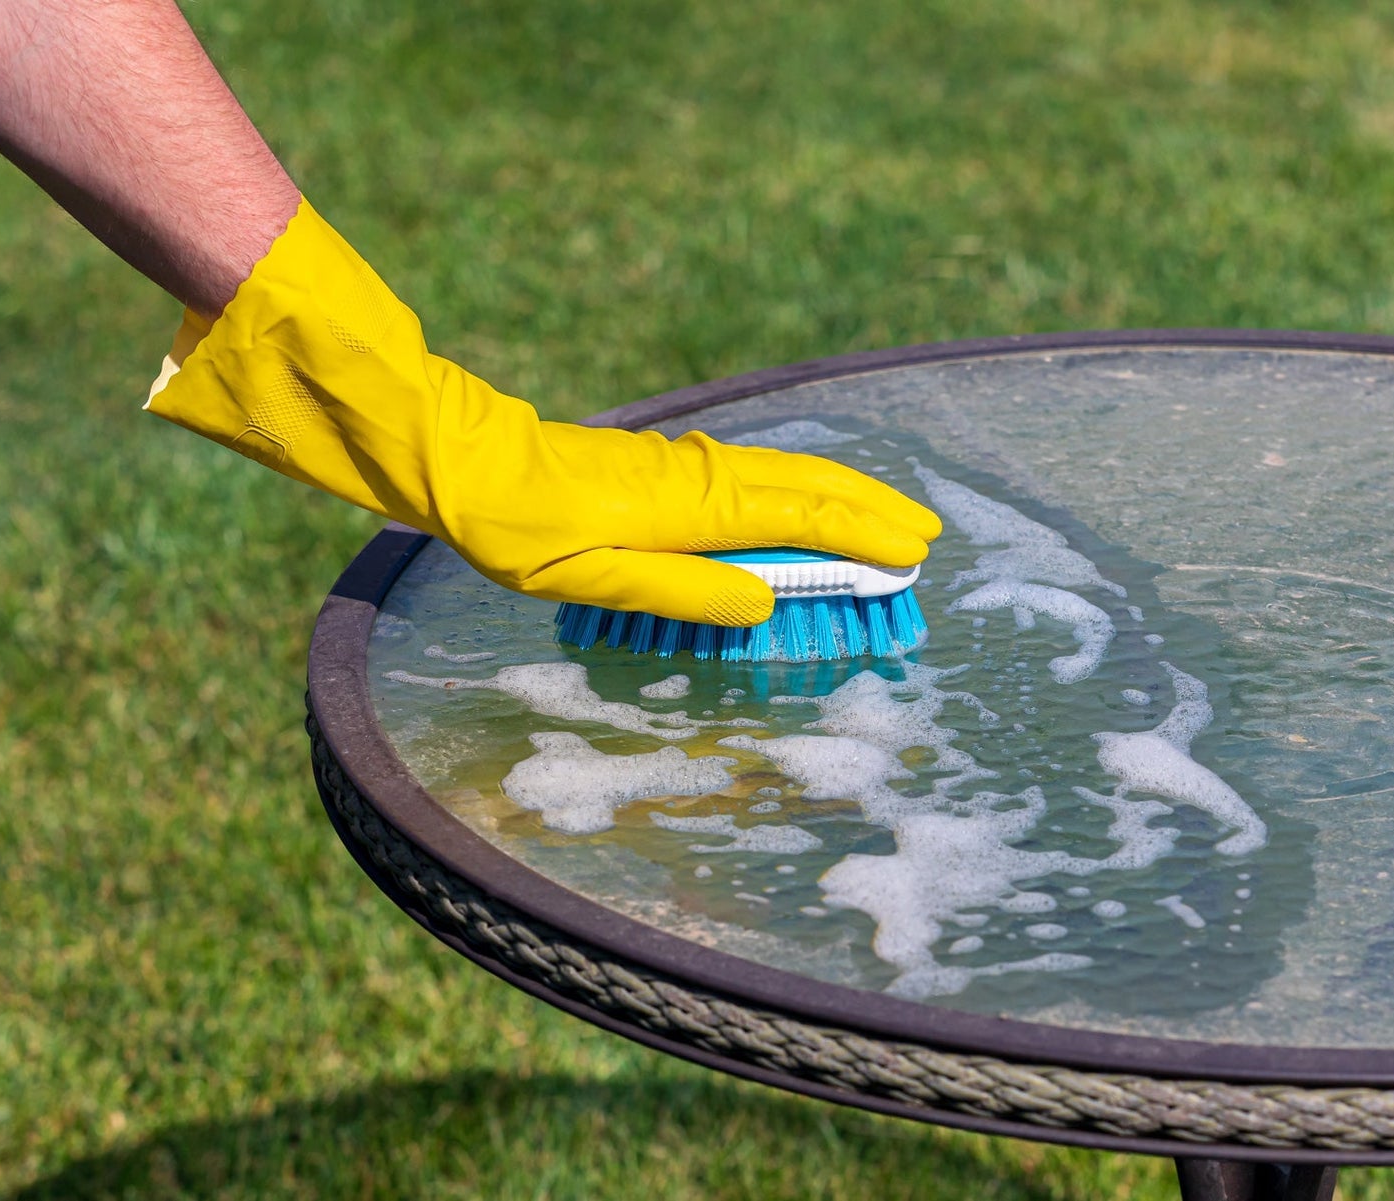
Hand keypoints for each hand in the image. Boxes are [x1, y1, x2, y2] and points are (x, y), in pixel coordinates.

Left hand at [147, 200, 939, 623]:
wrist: (465, 464)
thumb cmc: (520, 532)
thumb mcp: (591, 580)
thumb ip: (681, 590)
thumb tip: (765, 601)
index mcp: (690, 509)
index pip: (800, 521)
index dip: (861, 539)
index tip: (913, 557)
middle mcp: (701, 480)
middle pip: (809, 488)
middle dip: (872, 511)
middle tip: (927, 539)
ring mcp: (688, 468)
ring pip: (787, 477)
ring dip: (844, 498)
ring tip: (889, 521)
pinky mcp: (671, 469)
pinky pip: (758, 478)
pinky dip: (804, 491)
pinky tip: (811, 506)